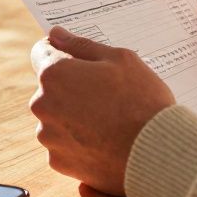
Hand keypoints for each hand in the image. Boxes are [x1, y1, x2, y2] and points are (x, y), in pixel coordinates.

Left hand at [29, 26, 174, 196]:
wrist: (156, 153)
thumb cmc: (141, 100)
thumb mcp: (120, 59)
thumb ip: (82, 45)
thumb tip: (55, 35)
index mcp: (55, 73)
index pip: (41, 53)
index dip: (62, 53)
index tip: (80, 62)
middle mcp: (43, 104)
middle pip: (50, 87)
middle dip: (70, 87)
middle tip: (105, 94)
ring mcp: (49, 136)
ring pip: (56, 117)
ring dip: (72, 116)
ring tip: (108, 120)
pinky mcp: (58, 162)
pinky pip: (63, 144)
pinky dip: (78, 141)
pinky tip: (104, 141)